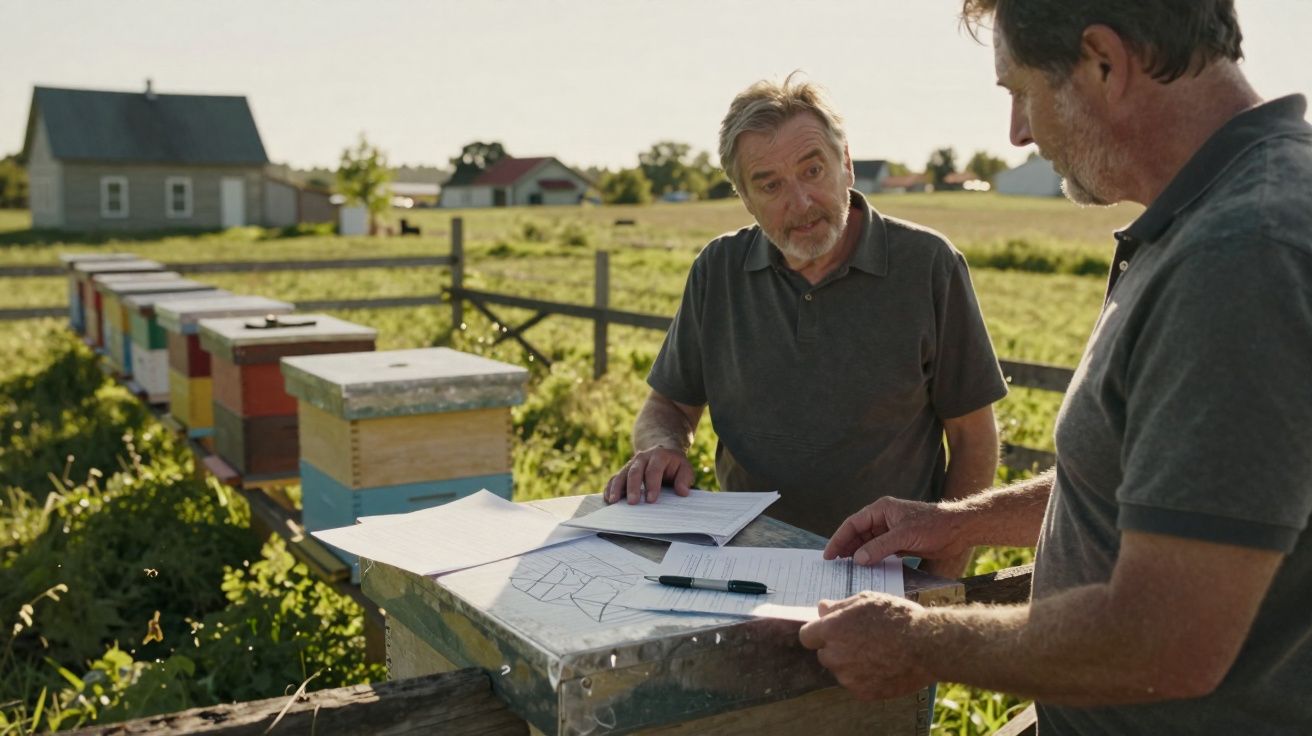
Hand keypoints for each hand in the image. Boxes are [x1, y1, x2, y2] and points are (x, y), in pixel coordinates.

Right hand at [604, 446, 693, 503]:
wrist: (662, 451)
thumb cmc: (674, 465)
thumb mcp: (684, 468)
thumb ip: (684, 479)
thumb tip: (682, 492)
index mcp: (658, 456)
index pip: (654, 470)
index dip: (652, 485)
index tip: (651, 500)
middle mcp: (642, 458)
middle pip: (635, 472)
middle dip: (633, 488)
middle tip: (633, 502)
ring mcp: (631, 464)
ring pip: (621, 475)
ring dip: (616, 488)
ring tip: (613, 501)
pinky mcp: (624, 471)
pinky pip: (614, 479)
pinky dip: (609, 488)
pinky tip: (608, 499)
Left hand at [798, 592, 932, 699]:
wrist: (927, 645)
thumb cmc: (898, 617)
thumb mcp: (867, 600)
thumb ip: (840, 606)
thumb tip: (822, 608)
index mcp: (832, 630)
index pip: (807, 636)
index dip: (818, 633)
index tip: (831, 631)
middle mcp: (835, 656)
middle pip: (824, 654)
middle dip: (837, 648)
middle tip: (862, 639)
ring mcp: (848, 677)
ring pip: (841, 670)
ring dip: (852, 664)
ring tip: (878, 652)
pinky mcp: (863, 693)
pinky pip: (857, 684)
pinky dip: (866, 678)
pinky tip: (884, 665)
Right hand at [824, 496, 970, 566]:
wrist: (959, 529)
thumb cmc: (933, 525)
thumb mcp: (904, 536)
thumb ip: (879, 547)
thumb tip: (857, 559)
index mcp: (881, 510)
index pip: (853, 524)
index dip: (839, 539)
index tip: (829, 555)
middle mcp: (884, 519)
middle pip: (858, 534)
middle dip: (846, 549)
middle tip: (834, 566)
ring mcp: (892, 531)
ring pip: (868, 544)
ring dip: (859, 556)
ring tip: (847, 570)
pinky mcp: (900, 543)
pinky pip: (880, 552)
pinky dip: (873, 560)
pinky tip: (867, 570)